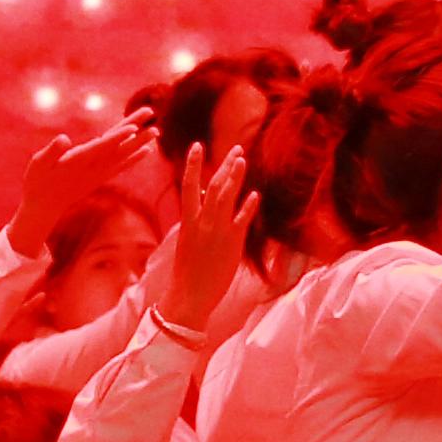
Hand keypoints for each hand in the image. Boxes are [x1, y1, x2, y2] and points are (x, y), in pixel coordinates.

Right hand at [10, 112, 156, 252]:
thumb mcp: (38, 164)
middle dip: (135, 130)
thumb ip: (51, 152)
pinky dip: (134, 158)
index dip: (118, 137)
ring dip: (140, 142)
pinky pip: (121, 166)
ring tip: (156, 130)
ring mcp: (98, 173)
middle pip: (118, 146)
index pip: (102, 147)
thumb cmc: (38, 182)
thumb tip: (63, 139)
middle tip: (151, 112)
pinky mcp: (99, 177)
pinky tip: (147, 151)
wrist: (44, 207)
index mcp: (78, 161)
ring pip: (123, 155)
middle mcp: (93, 167)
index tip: (134, 127)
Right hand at [157, 137, 257, 331]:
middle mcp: (202, 223)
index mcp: (187, 222)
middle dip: (225, 166)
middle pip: (214, 186)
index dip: (193, 165)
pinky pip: (242, 220)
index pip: (188, 186)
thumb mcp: (186, 241)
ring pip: (226, 198)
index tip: (197, 146)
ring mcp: (217, 232)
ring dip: (235, 177)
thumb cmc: (186, 272)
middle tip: (237, 148)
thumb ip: (193, 220)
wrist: (190, 296)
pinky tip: (256, 195)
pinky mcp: (232, 243)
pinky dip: (249, 207)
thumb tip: (198, 201)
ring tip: (242, 160)